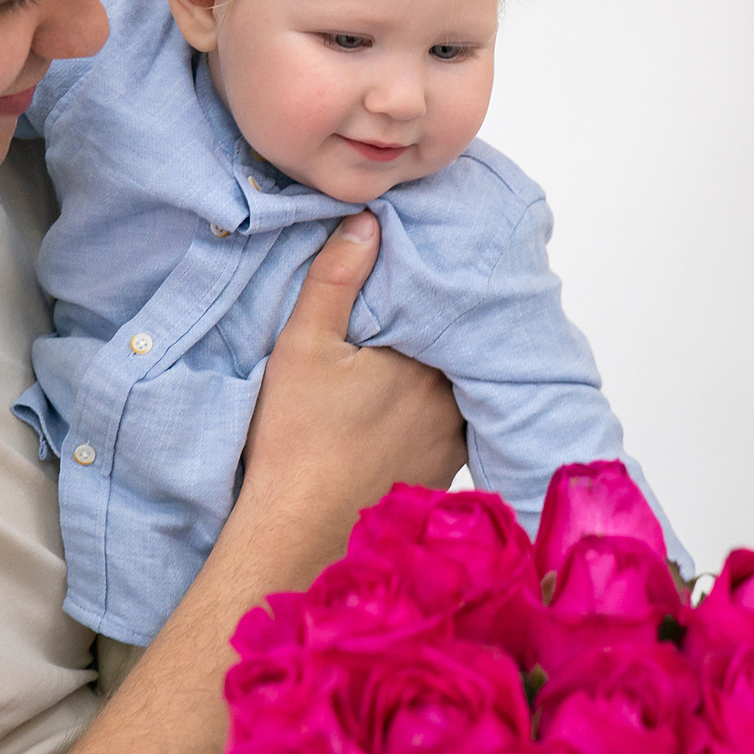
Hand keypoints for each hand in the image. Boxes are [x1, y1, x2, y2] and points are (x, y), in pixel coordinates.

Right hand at [237, 213, 466, 566]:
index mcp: (425, 361)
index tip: (418, 271)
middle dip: (441, 327)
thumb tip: (368, 222)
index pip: (446, 306)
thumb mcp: (303, 346)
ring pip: (458, 386)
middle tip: (415, 307)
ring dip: (442, 370)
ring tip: (413, 353)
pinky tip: (409, 405)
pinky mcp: (444, 471)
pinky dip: (439, 409)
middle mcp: (453, 400)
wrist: (297, 530)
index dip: (432, 288)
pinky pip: (455, 423)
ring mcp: (454, 440)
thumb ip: (335, 279)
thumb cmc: (295, 441)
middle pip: (457, 347)